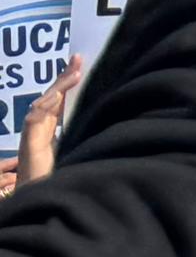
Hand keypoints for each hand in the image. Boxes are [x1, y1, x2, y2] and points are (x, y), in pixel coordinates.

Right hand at [16, 59, 82, 186]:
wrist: (41, 198)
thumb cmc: (57, 178)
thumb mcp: (75, 150)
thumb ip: (82, 134)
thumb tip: (106, 118)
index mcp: (51, 129)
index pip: (59, 99)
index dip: (67, 81)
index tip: (80, 63)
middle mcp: (40, 130)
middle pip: (50, 98)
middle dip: (62, 77)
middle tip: (77, 58)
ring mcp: (33, 136)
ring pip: (40, 105)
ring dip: (57, 88)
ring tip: (73, 74)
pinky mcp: (29, 145)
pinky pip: (32, 121)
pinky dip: (43, 107)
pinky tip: (56, 97)